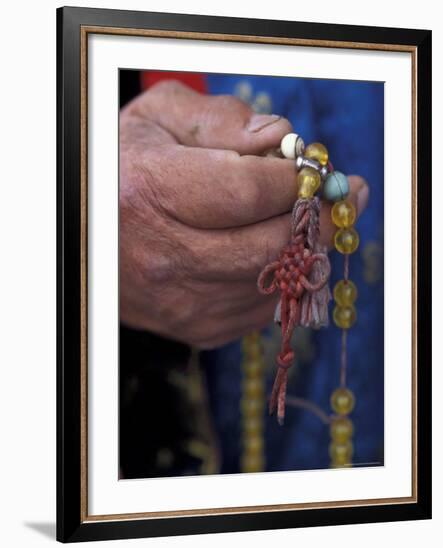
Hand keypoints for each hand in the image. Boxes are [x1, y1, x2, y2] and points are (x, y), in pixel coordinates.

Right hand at [120, 80, 367, 347]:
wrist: (93, 237)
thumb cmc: (128, 169)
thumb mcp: (159, 120)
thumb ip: (221, 119)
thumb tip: (281, 140)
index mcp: (151, 192)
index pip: (246, 192)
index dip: (295, 182)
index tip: (317, 170)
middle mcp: (164, 256)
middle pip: (269, 246)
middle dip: (320, 221)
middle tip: (345, 198)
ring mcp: (181, 302)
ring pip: (274, 283)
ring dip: (308, 251)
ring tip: (316, 222)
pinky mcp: (195, 329)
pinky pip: (263, 309)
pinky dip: (284, 280)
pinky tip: (280, 254)